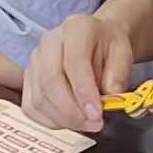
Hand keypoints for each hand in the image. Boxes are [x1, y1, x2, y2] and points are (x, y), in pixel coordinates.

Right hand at [21, 14, 133, 131]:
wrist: (96, 41)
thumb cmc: (108, 47)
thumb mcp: (123, 54)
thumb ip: (118, 77)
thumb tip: (111, 100)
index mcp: (76, 28)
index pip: (74, 63)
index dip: (84, 92)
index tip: (96, 114)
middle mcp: (50, 42)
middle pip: (50, 81)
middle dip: (72, 111)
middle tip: (93, 124)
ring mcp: (35, 61)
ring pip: (39, 97)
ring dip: (62, 119)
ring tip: (86, 124)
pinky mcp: (29, 79)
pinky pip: (31, 106)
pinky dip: (49, 121)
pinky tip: (68, 122)